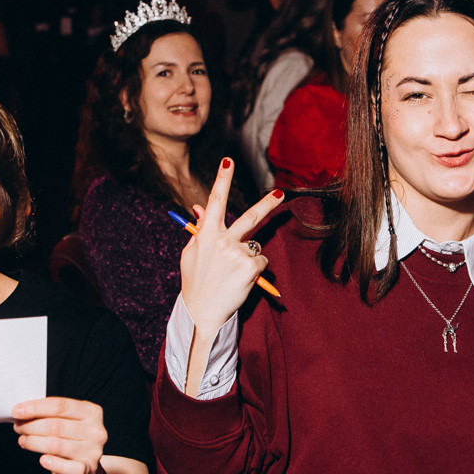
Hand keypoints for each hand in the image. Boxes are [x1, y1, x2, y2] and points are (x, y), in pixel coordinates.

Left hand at [12, 397, 107, 473]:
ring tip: (23, 440)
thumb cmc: (70, 440)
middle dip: (31, 426)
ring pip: (56, 445)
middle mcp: (96, 430)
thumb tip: (22, 412)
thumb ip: (50, 414)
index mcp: (91, 411)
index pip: (60, 406)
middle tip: (18, 427)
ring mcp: (93, 451)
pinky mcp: (88, 469)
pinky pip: (67, 467)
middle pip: (56, 425)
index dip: (35, 408)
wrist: (84, 470)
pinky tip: (42, 460)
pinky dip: (52, 463)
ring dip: (33, 442)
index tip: (16, 411)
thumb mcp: (67, 421)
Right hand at [178, 159, 285, 333]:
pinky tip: (239, 280)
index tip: (228, 161)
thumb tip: (201, 207)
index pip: (215, 202)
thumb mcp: (191, 253)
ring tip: (231, 274)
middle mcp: (222, 241)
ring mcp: (237, 254)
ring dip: (248, 256)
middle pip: (249, 217)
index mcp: (205, 235)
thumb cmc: (196, 282)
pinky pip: (261, 260)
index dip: (222, 179)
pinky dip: (255, 269)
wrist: (202, 312)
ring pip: (254, 246)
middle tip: (281, 193)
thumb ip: (199, 230)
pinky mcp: (251, 267)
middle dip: (267, 204)